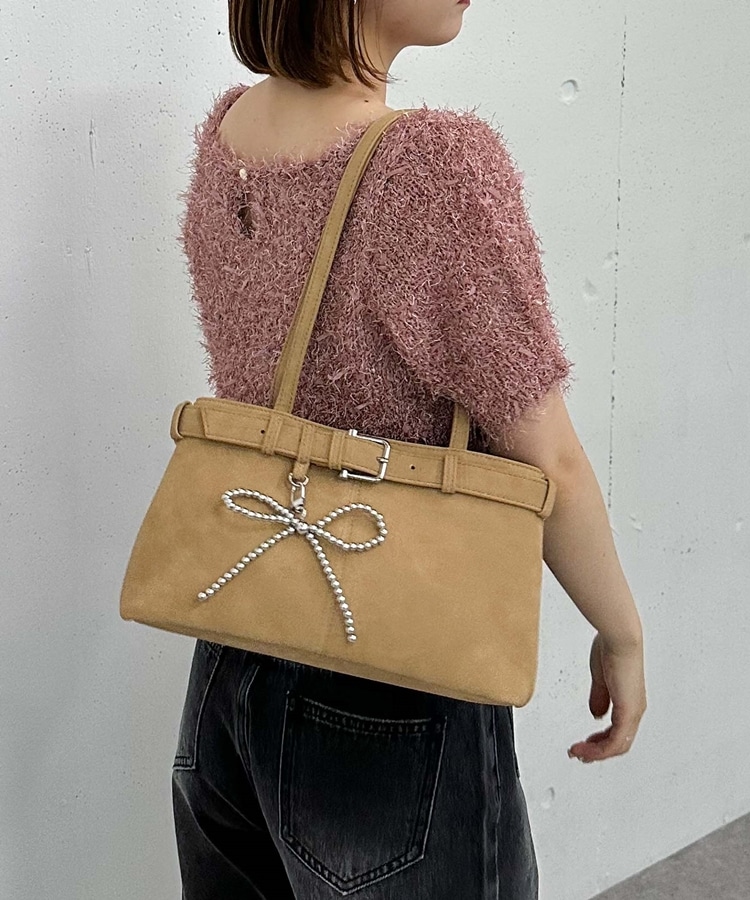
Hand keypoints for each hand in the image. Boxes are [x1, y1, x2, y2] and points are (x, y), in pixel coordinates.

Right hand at [568, 632, 646, 763]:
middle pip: (618, 744)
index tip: (584, 745)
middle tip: (579, 754)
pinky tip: (587, 747)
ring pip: (617, 745)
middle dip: (596, 751)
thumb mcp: (602, 678)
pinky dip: (600, 748)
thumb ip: (600, 697)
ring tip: (579, 752)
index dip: (600, 742)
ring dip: (596, 752)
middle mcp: (634, 710)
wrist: (620, 640)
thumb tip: (597, 715)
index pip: (617, 733)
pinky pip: (616, 740)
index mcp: (629, 702)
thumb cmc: (612, 650)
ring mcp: (632, 712)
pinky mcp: (628, 711)